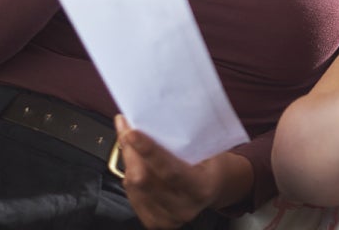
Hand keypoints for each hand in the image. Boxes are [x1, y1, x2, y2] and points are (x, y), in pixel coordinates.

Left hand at [114, 115, 246, 228]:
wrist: (212, 188)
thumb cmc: (209, 165)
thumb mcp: (207, 150)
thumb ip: (184, 140)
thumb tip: (154, 119)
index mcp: (201, 189)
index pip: (170, 171)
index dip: (148, 151)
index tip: (132, 132)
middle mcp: (183, 207)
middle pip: (144, 179)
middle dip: (131, 151)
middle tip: (125, 128)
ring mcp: (167, 217)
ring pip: (133, 186)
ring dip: (128, 160)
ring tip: (129, 140)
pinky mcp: (153, 221)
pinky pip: (131, 194)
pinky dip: (129, 174)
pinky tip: (134, 162)